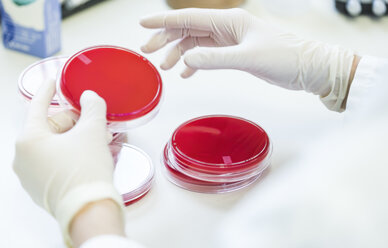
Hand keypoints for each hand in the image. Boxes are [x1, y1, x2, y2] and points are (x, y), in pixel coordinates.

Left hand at [13, 80, 123, 245]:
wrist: (90, 209)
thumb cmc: (86, 170)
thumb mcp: (92, 132)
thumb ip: (92, 108)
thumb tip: (90, 97)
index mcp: (28, 140)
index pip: (38, 107)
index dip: (48, 91)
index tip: (53, 82)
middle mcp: (22, 158)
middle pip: (49, 128)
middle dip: (73, 122)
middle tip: (93, 120)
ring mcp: (29, 176)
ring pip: (52, 146)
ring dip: (74, 138)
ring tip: (96, 138)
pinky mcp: (40, 189)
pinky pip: (52, 163)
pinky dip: (69, 154)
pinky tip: (87, 154)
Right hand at [140, 8, 355, 110]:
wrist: (308, 69)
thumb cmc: (286, 57)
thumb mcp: (249, 58)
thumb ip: (216, 58)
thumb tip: (187, 58)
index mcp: (230, 21)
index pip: (190, 18)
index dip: (164, 21)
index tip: (144, 24)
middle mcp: (228, 27)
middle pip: (188, 30)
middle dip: (166, 39)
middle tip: (149, 52)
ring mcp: (231, 40)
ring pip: (196, 42)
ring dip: (179, 53)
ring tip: (166, 67)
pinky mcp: (235, 53)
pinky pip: (208, 54)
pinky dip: (195, 62)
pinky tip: (188, 72)